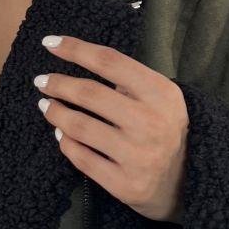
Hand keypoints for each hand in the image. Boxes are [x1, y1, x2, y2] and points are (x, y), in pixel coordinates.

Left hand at [33, 35, 187, 222]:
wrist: (186, 181)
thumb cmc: (165, 129)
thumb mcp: (160, 98)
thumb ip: (130, 80)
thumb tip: (79, 60)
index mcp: (161, 93)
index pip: (110, 62)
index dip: (76, 49)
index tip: (49, 43)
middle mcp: (150, 123)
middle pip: (90, 93)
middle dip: (58, 83)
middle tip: (42, 81)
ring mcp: (137, 156)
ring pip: (80, 127)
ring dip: (56, 112)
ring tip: (46, 105)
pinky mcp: (125, 184)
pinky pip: (81, 158)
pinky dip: (65, 142)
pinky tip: (61, 134)